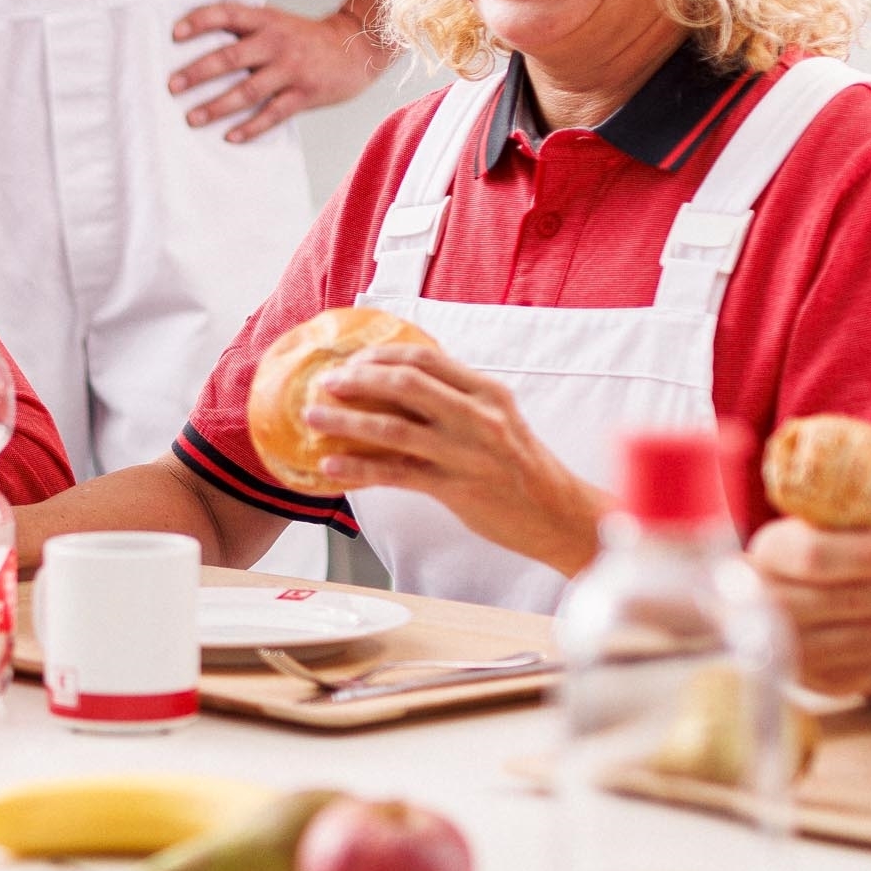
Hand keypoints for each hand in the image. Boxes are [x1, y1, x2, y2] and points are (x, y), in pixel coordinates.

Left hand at [169, 2, 387, 144]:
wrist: (355, 48)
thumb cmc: (303, 38)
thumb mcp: (276, 21)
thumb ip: (244, 28)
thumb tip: (194, 37)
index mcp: (266, 20)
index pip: (227, 14)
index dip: (200, 21)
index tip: (174, 34)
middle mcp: (277, 42)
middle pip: (231, 56)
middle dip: (198, 72)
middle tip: (171, 86)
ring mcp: (291, 69)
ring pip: (248, 90)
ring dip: (217, 106)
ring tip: (191, 118)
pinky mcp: (305, 94)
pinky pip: (273, 114)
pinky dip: (251, 128)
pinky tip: (230, 137)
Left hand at [298, 345, 607, 577]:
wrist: (558, 515)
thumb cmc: (523, 467)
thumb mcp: (501, 419)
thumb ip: (460, 400)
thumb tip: (404, 384)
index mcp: (487, 392)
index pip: (426, 358)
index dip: (382, 355)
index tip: (352, 359)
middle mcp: (477, 416)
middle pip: (404, 384)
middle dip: (356, 379)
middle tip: (324, 383)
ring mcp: (465, 452)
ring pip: (392, 428)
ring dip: (345, 421)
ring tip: (312, 418)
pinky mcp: (454, 487)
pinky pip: (395, 474)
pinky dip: (358, 469)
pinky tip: (331, 467)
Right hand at [746, 519, 870, 696]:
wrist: (793, 601)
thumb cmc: (829, 542)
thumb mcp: (844, 510)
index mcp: (771, 552)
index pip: (812, 556)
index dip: (864, 553)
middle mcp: (769, 607)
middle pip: (841, 603)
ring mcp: (793, 651)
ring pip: (863, 641)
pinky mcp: (822, 683)